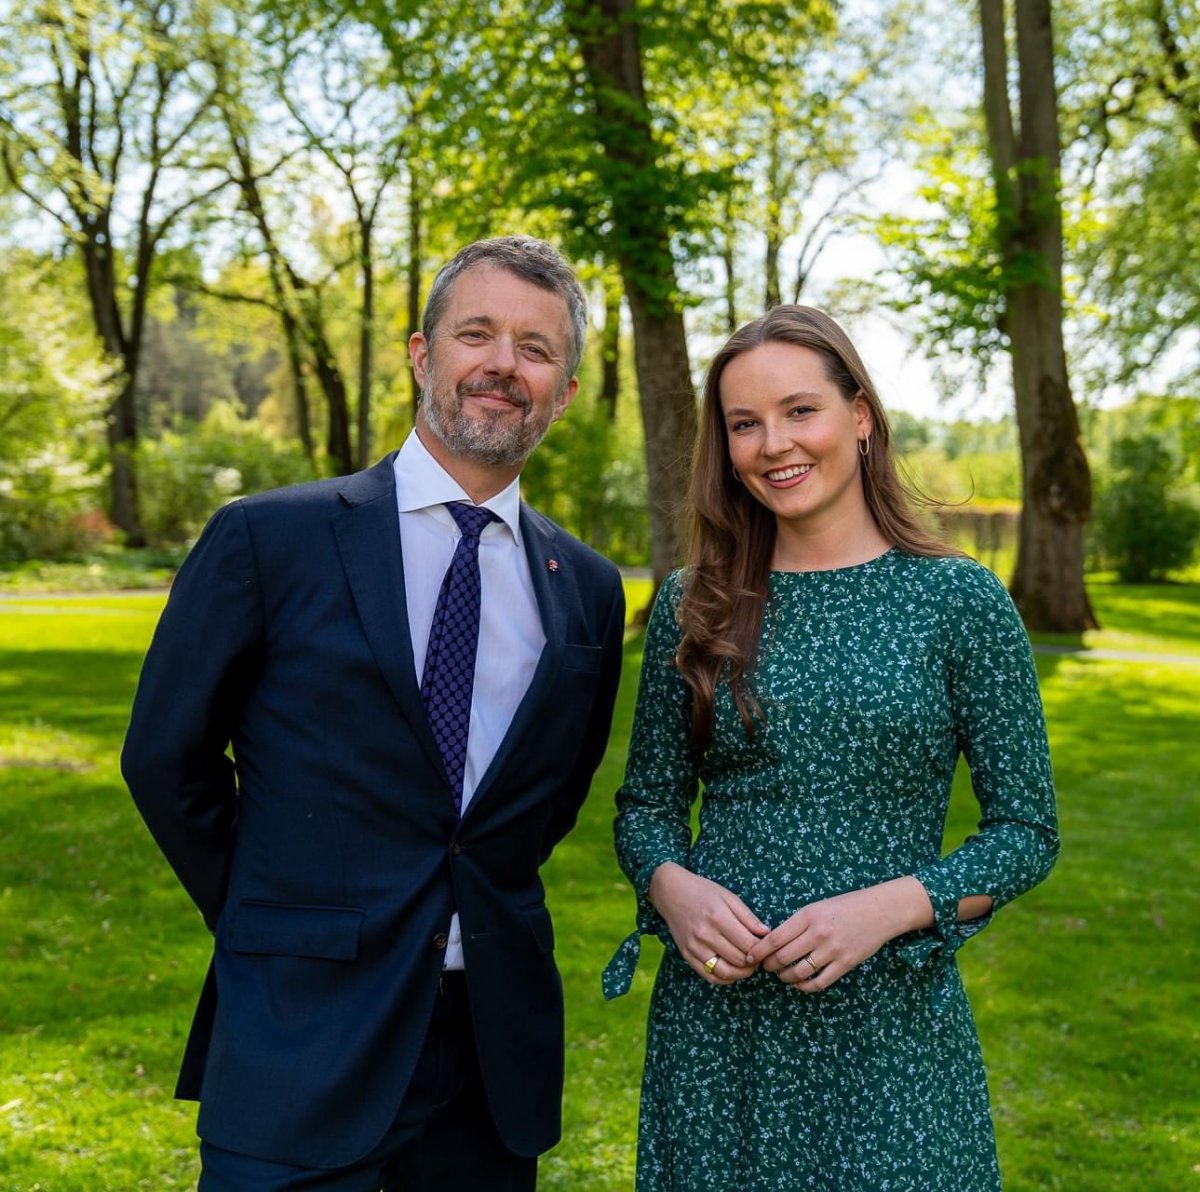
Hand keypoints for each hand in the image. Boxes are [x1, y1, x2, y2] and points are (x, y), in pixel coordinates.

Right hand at [648, 862, 767, 984]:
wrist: (671, 892)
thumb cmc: (702, 891)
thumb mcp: (728, 896)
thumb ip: (748, 916)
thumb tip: (766, 933)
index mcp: (718, 916)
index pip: (748, 944)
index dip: (761, 950)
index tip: (765, 947)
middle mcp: (705, 934)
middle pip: (738, 959)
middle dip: (754, 961)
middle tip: (758, 956)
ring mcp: (694, 946)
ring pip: (725, 972)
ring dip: (741, 973)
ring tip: (747, 966)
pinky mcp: (686, 955)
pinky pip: (709, 976)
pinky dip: (724, 978)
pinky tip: (732, 970)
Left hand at [745, 877, 932, 992]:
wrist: (879, 911)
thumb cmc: (844, 906)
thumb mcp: (817, 907)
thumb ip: (797, 923)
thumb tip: (772, 941)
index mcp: (808, 915)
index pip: (775, 938)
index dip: (759, 951)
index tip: (750, 956)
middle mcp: (818, 933)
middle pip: (783, 957)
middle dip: (769, 966)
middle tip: (764, 967)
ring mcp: (833, 950)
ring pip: (799, 972)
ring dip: (785, 977)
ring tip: (781, 975)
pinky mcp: (845, 964)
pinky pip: (819, 982)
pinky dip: (805, 987)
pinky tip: (799, 984)